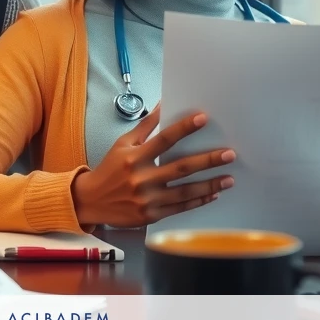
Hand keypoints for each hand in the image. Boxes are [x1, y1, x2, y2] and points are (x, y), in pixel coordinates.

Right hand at [70, 105, 233, 227]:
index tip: (203, 118)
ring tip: (229, 178)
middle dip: (207, 160)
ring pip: (185, 191)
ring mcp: (147, 199)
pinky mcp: (151, 215)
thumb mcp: (123, 144)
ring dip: (209, 184)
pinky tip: (213, 194)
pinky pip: (180, 207)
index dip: (184, 128)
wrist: (91, 200)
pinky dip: (198, 201)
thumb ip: (145, 126)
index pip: (164, 139)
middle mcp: (142, 178)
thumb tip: (163, 104)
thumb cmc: (109, 169)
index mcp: (135, 157)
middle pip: (181, 167)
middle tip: (229, 154)